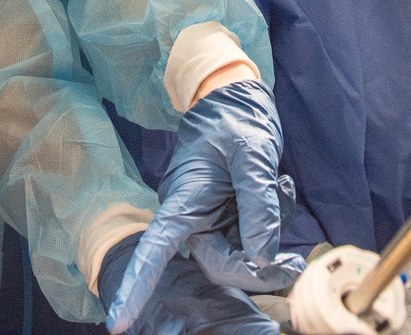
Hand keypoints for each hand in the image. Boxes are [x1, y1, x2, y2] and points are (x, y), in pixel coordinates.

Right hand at [105, 81, 300, 332]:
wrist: (238, 97)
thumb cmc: (236, 119)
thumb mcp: (252, 154)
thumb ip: (259, 203)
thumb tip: (262, 257)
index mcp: (184, 199)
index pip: (155, 248)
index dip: (137, 285)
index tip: (118, 322)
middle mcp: (193, 216)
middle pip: (220, 264)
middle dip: (257, 267)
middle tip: (292, 262)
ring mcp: (213, 218)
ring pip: (242, 253)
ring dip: (270, 234)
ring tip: (281, 186)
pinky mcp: (230, 215)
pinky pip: (253, 235)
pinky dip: (273, 217)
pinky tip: (280, 184)